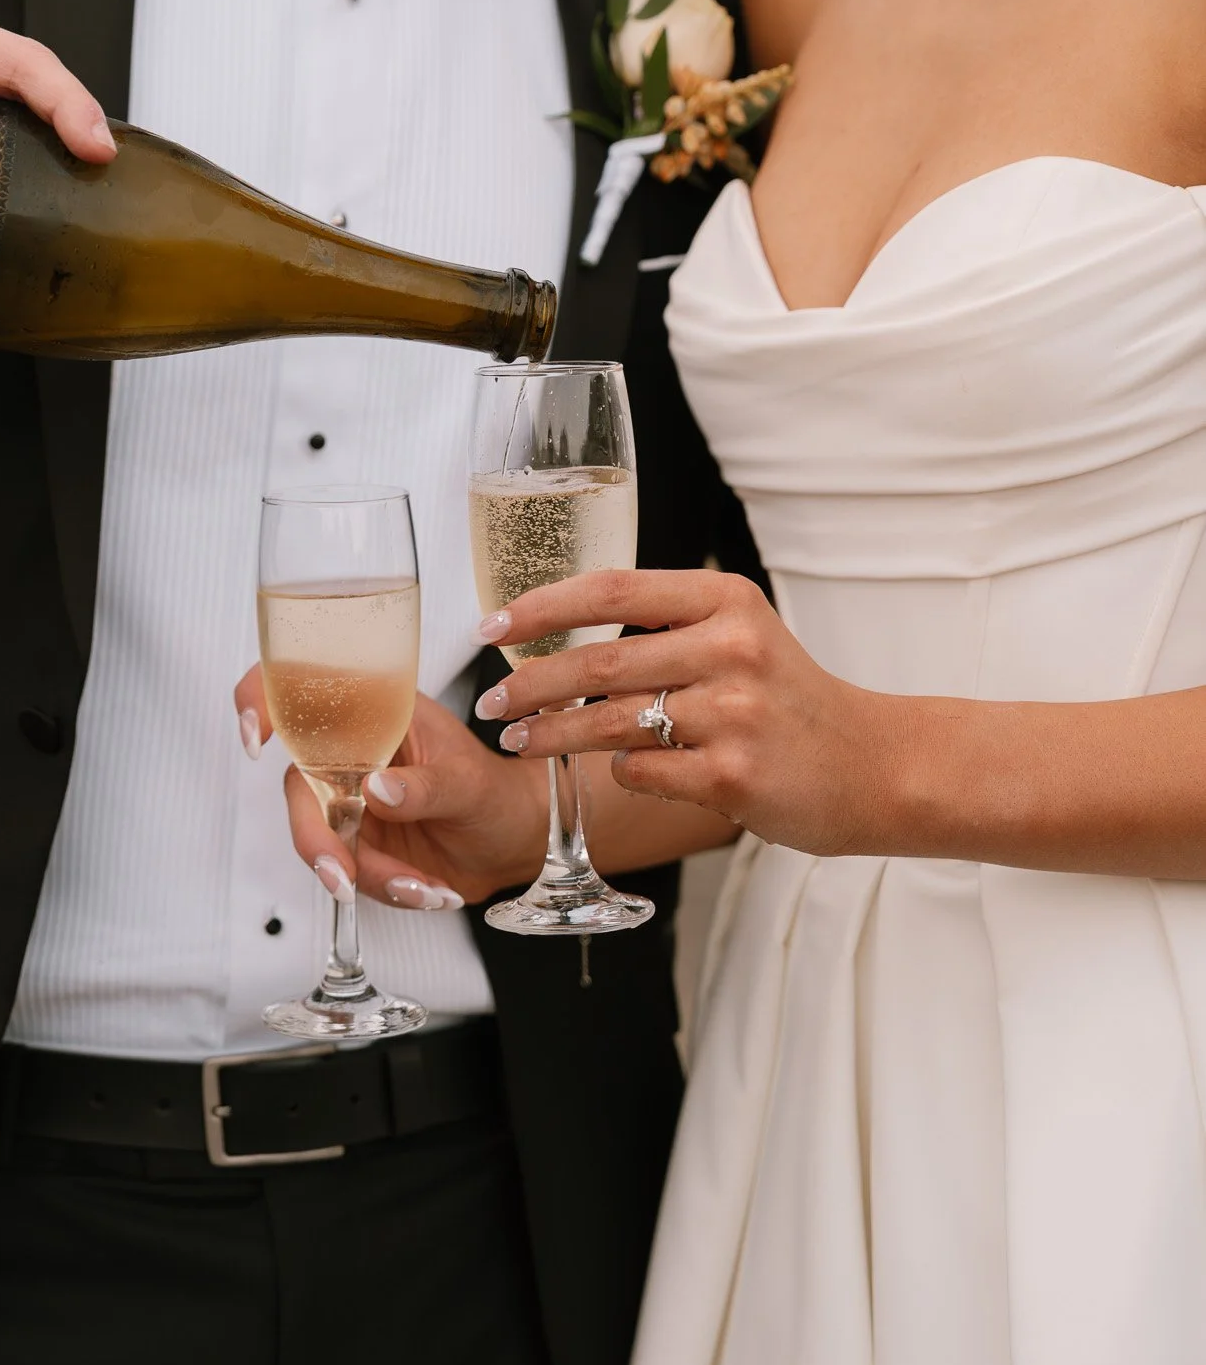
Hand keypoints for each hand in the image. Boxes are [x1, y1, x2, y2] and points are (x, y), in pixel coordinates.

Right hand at [234, 668, 548, 910]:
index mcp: (379, 710)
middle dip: (317, 839)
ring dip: (366, 875)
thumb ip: (425, 786)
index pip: (307, 689)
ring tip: (425, 889)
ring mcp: (352, 799)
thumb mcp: (470, 784)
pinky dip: (386, 889)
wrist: (514, 842)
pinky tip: (431, 891)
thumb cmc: (495, 792)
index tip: (256, 736)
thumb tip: (376, 789)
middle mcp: (355, 752)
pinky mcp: (359, 842)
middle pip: (301, 787)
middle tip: (347, 877)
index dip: (265, 699)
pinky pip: (350, 872)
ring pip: (321, 839)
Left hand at [473, 570, 904, 857]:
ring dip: (550, 734)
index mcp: (726, 600)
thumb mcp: (740, 634)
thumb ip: (667, 625)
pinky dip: (620, 771)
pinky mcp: (734, 775)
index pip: (612, 589)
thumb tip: (556, 629)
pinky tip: (617, 769)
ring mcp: (734, 714)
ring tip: (518, 740)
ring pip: (609, 722)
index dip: (541, 606)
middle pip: (599, 662)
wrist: (872, 765)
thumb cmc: (788, 700)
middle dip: (530, 684)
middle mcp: (731, 648)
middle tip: (490, 701)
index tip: (492, 626)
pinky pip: (642, 771)